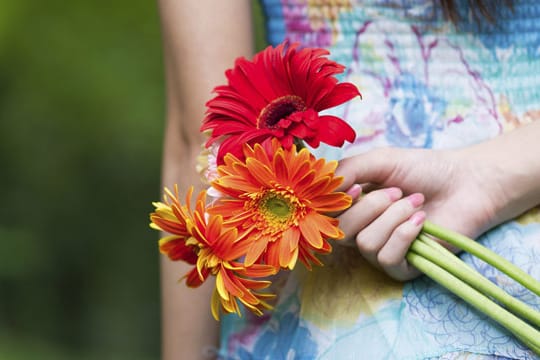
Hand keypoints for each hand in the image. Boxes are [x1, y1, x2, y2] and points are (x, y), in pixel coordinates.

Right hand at [335, 146, 505, 280]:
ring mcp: (382, 249)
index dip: (336, 205)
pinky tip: (422, 221)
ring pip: (366, 244)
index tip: (358, 187)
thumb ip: (347, 169)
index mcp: (353, 205)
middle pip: (342, 231)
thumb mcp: (380, 160)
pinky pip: (387, 258)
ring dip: (394, 218)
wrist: (466, 183)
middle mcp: (363, 229)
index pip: (326, 215)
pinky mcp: (403, 267)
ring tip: (416, 203)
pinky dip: (405, 235)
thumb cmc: (424, 169)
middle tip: (398, 192)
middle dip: (372, 207)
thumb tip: (322, 187)